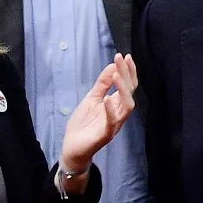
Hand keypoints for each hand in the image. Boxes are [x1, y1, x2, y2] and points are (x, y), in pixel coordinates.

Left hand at [58, 53, 137, 184]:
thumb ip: (102, 84)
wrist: (72, 147)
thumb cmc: (83, 124)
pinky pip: (112, 122)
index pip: (128, 85)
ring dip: (123, 89)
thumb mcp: (91, 98)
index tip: (124, 56)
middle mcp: (118, 113)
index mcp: (116, 104)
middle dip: (127, 74)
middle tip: (121, 59)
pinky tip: (107, 98)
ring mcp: (114, 124)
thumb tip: (111, 66)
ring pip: (127, 106)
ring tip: (116, 75)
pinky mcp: (105, 134)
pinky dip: (110, 110)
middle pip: (130, 92)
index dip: (128, 71)